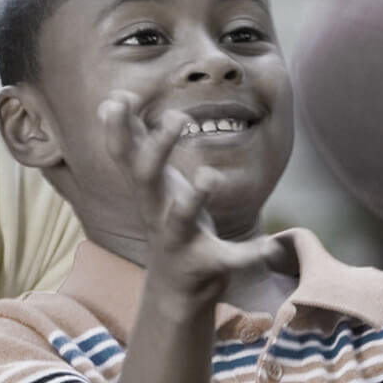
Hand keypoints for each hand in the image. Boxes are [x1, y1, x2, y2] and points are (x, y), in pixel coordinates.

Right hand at [98, 90, 281, 299]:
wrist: (174, 285)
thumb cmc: (166, 218)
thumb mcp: (150, 180)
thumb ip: (136, 141)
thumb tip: (114, 98)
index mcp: (146, 189)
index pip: (123, 153)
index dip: (117, 127)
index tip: (118, 97)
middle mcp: (155, 210)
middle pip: (145, 177)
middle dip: (158, 148)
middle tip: (177, 116)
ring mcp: (178, 238)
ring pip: (179, 218)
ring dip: (194, 197)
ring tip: (210, 176)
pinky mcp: (204, 264)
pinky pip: (226, 258)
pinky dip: (246, 254)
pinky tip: (268, 245)